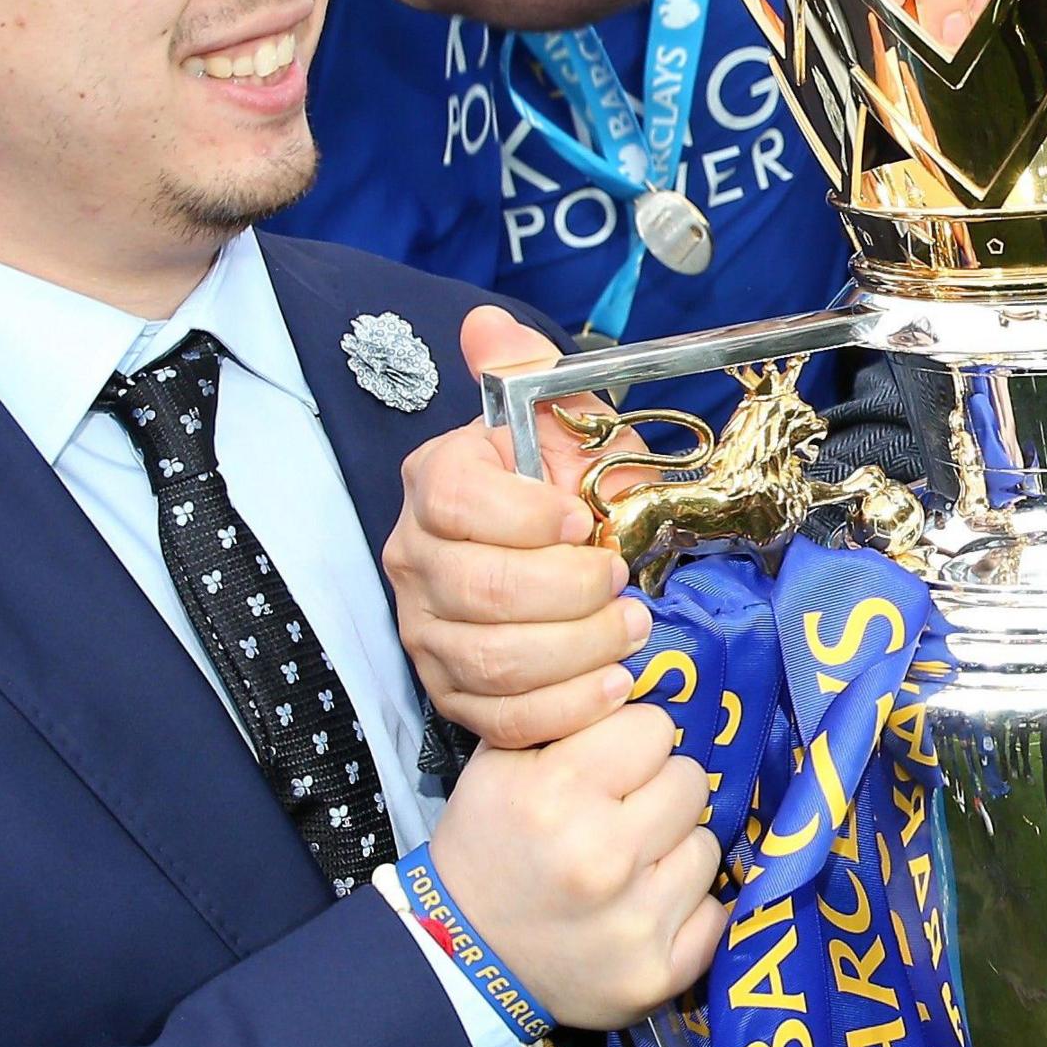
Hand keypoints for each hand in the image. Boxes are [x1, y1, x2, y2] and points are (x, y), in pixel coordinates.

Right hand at [383, 307, 646, 749]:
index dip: (527, 519)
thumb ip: (524, 373)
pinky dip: (565, 710)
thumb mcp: (559, 423)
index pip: (457, 506)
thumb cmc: (564, 488)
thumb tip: (490, 328)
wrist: (563, 559)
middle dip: (569, 594)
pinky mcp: (452, 692)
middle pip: (481, 592)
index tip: (585, 522)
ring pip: (493, 660)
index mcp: (436, 484)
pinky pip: (499, 719)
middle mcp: (415, 560)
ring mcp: (427, 632)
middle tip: (622, 582)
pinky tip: (611, 685)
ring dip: (578, 650)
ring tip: (630, 629)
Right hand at [429, 700, 722, 1030]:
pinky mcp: (659, 973)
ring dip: (675, 849)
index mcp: (560, 793)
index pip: (654, 728)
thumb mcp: (499, 764)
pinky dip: (688, 907)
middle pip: (690, 781)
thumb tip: (639, 682)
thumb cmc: (486, 847)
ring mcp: (636, 920)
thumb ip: (568, 716)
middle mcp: (604, 855)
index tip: (610, 767)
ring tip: (628, 865)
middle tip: (621, 816)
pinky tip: (644, 907)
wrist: (462, 955)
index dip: (632, 743)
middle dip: (659, 792)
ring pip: (708, 844)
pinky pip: (715, 910)